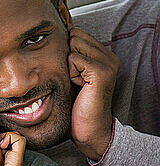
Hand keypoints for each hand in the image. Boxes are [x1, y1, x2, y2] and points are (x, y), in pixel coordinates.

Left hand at [68, 27, 119, 160]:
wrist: (89, 130)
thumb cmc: (77, 106)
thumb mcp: (72, 76)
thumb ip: (70, 56)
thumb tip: (56, 34)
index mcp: (104, 55)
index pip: (77, 34)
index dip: (67, 53)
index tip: (75, 76)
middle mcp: (109, 56)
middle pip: (75, 36)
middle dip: (68, 59)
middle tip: (77, 81)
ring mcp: (108, 63)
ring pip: (74, 46)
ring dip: (69, 67)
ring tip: (79, 85)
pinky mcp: (102, 71)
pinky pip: (74, 59)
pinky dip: (72, 74)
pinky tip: (81, 87)